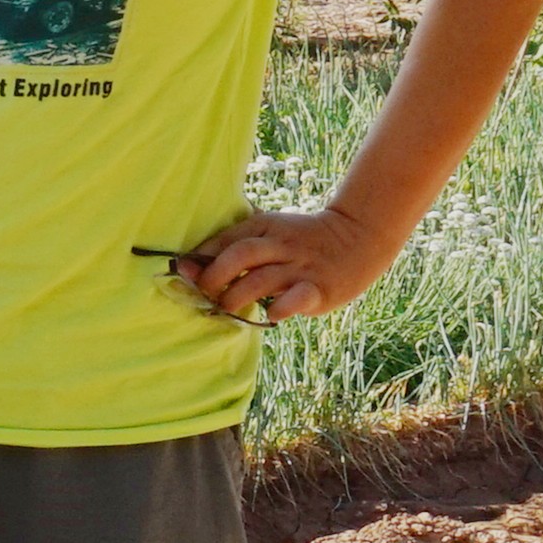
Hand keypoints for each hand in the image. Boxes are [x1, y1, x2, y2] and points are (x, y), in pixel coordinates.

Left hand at [179, 205, 401, 321]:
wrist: (357, 237)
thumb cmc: (300, 241)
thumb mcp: (270, 231)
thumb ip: (235, 245)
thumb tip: (187, 265)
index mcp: (264, 228)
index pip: (224, 241)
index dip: (200, 260)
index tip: (184, 275)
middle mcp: (280, 245)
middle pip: (239, 256)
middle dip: (214, 277)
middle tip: (206, 294)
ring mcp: (300, 266)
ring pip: (261, 280)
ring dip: (237, 296)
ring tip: (228, 308)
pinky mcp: (319, 288)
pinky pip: (296, 298)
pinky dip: (279, 308)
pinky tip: (270, 315)